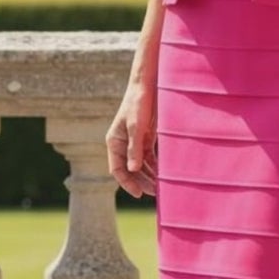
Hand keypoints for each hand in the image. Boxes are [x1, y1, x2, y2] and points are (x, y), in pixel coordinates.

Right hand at [106, 80, 157, 197]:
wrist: (148, 85)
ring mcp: (134, 141)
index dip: (127, 183)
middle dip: (141, 181)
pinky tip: (163, 174)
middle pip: (130, 170)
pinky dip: (155, 166)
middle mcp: (122, 144)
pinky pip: (149, 157)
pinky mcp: (145, 137)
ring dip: (149, 175)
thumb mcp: (136, 126)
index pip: (117, 169)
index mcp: (114, 142)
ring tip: (161, 187)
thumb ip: (135, 148)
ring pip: (140, 165)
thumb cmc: (138, 103)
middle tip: (155, 193)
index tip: (139, 193)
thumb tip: (133, 169)